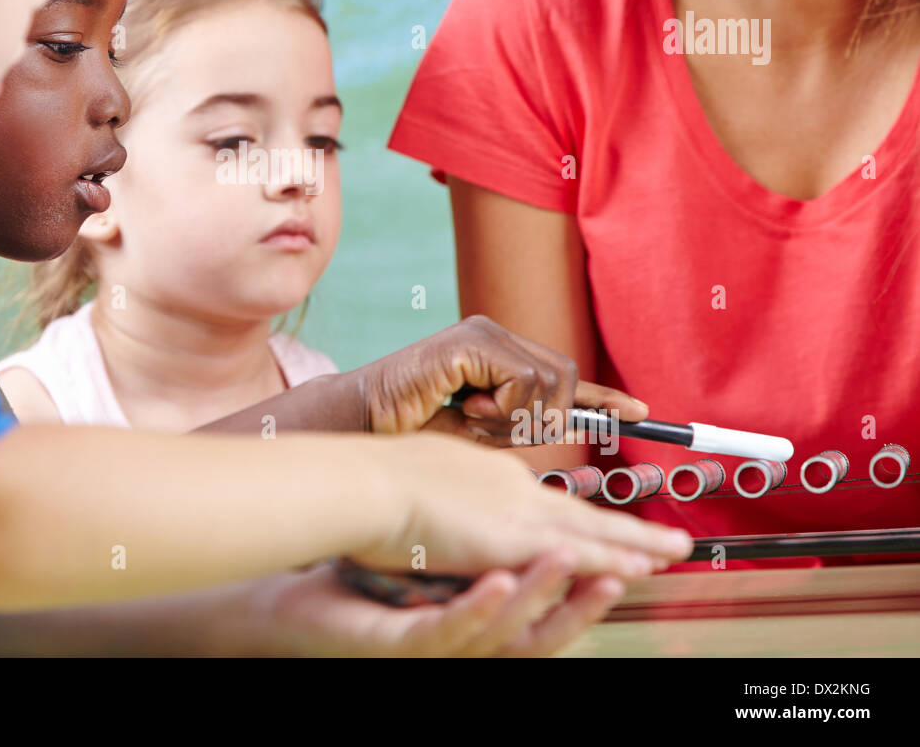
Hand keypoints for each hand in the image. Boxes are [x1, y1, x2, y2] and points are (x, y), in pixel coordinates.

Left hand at [246, 553, 624, 656]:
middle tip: (639, 569)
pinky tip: (498, 582)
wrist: (296, 601)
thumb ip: (488, 533)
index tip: (651, 553)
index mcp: (482, 608)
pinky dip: (476, 608)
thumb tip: (531, 499)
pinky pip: (444, 630)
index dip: (602, 578)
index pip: (553, 594)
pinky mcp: (399, 642)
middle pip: (542, 624)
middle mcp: (468, 634)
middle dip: (589, 597)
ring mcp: (435, 640)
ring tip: (573, 565)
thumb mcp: (440, 548)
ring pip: (501, 631)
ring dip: (541, 594)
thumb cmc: (368, 572)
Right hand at [342, 314, 647, 443]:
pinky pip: (522, 380)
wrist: (363, 427)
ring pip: (547, 383)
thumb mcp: (481, 436)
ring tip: (473, 420)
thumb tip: (573, 425)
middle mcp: (494, 336)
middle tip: (499, 432)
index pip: (563, 374)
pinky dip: (502, 408)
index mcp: (497, 355)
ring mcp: (481, 334)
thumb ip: (523, 426)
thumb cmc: (412, 435)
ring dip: (517, 419)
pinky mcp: (469, 342)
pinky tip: (466, 408)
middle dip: (547, 419)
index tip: (640, 412)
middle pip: (562, 379)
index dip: (601, 396)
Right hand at [353, 431, 692, 576]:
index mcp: (491, 476)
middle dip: (627, 527)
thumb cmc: (377, 481)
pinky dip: (615, 558)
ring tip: (673, 552)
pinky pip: (579, 551)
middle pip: (582, 510)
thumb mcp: (423, 473)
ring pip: (592, 530)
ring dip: (637, 543)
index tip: (605, 517)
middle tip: (668, 538)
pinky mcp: (513, 538)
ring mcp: (517, 511)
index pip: (547, 497)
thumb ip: (449, 487)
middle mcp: (514, 488)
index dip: (581, 512)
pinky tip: (643, 568)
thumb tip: (449, 494)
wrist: (368, 483)